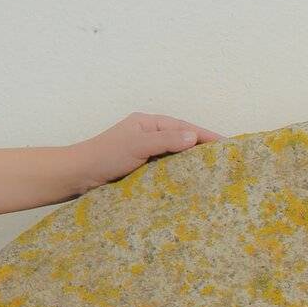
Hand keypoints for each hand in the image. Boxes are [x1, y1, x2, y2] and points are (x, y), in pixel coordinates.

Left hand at [75, 112, 225, 189]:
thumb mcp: (137, 145)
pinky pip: (166, 168)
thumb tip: (194, 136)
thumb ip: (166, 140)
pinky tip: (191, 183)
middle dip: (203, 149)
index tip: (229, 145)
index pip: (184, 127)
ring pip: (175, 155)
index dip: (207, 136)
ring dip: (192, 162)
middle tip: (228, 162)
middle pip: (182, 140)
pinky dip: (179, 173)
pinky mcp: (141, 168)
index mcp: (148, 123)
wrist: (78, 175)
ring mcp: (145, 152)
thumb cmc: (104, 156)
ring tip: (215, 173)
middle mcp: (148, 135)